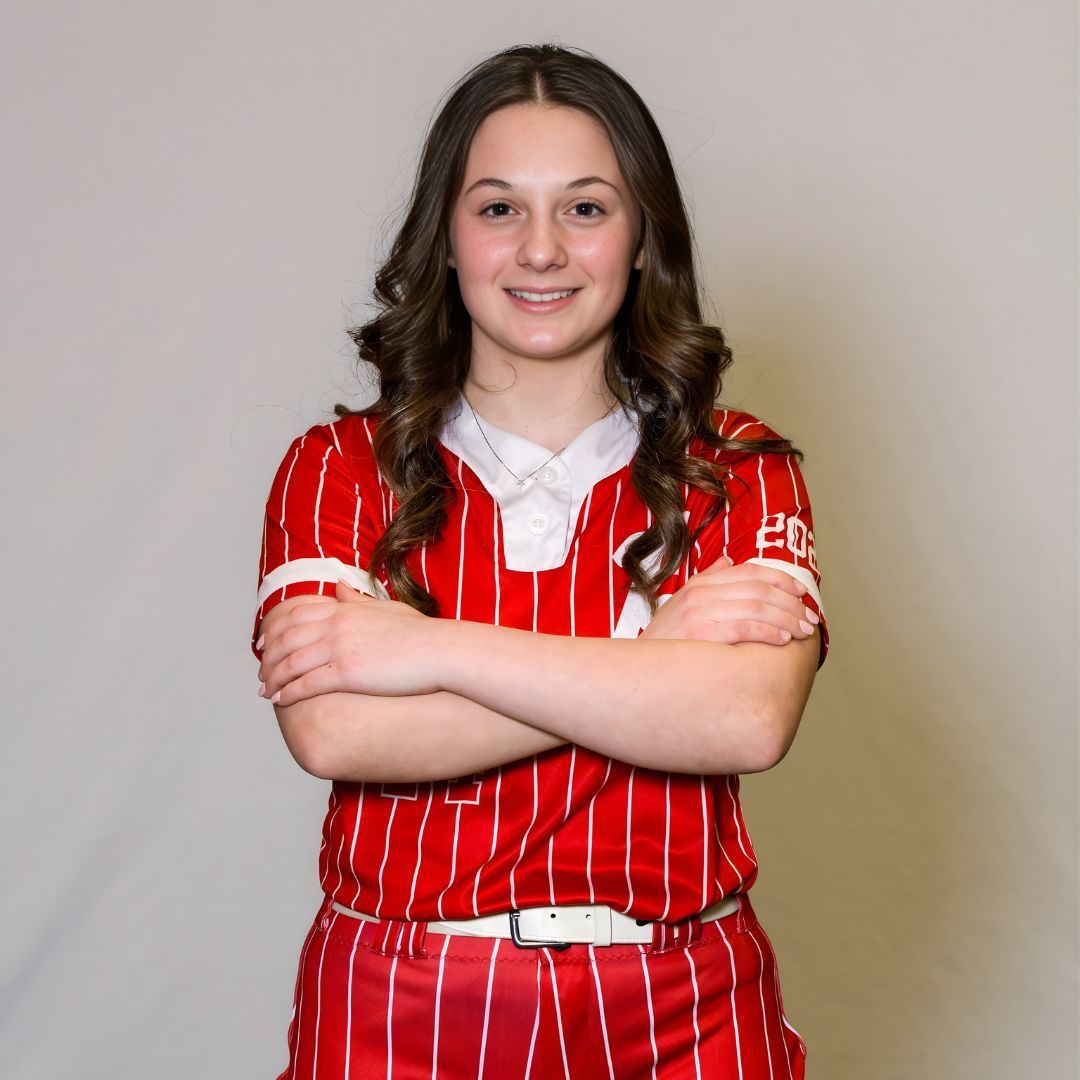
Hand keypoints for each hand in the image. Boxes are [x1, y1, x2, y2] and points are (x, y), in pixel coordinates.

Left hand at [257, 580, 438, 705]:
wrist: (440, 651)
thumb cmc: (420, 634)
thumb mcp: (386, 609)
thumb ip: (358, 600)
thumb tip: (339, 587)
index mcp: (344, 610)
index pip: (295, 615)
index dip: (274, 630)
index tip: (265, 643)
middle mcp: (336, 625)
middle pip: (287, 639)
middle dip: (268, 657)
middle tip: (261, 672)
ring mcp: (340, 648)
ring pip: (292, 662)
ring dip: (274, 678)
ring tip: (265, 691)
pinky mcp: (348, 672)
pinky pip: (308, 683)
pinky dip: (289, 692)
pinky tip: (280, 700)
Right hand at [639, 556, 818, 645]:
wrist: (634, 670)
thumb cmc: (663, 644)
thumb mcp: (680, 605)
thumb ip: (706, 580)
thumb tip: (728, 560)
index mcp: (699, 585)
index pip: (748, 572)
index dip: (780, 579)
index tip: (801, 592)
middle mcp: (700, 594)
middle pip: (758, 589)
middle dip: (790, 603)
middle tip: (809, 618)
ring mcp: (700, 613)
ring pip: (757, 607)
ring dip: (786, 619)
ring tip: (802, 631)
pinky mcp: (702, 635)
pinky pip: (744, 628)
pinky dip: (768, 631)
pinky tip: (782, 639)